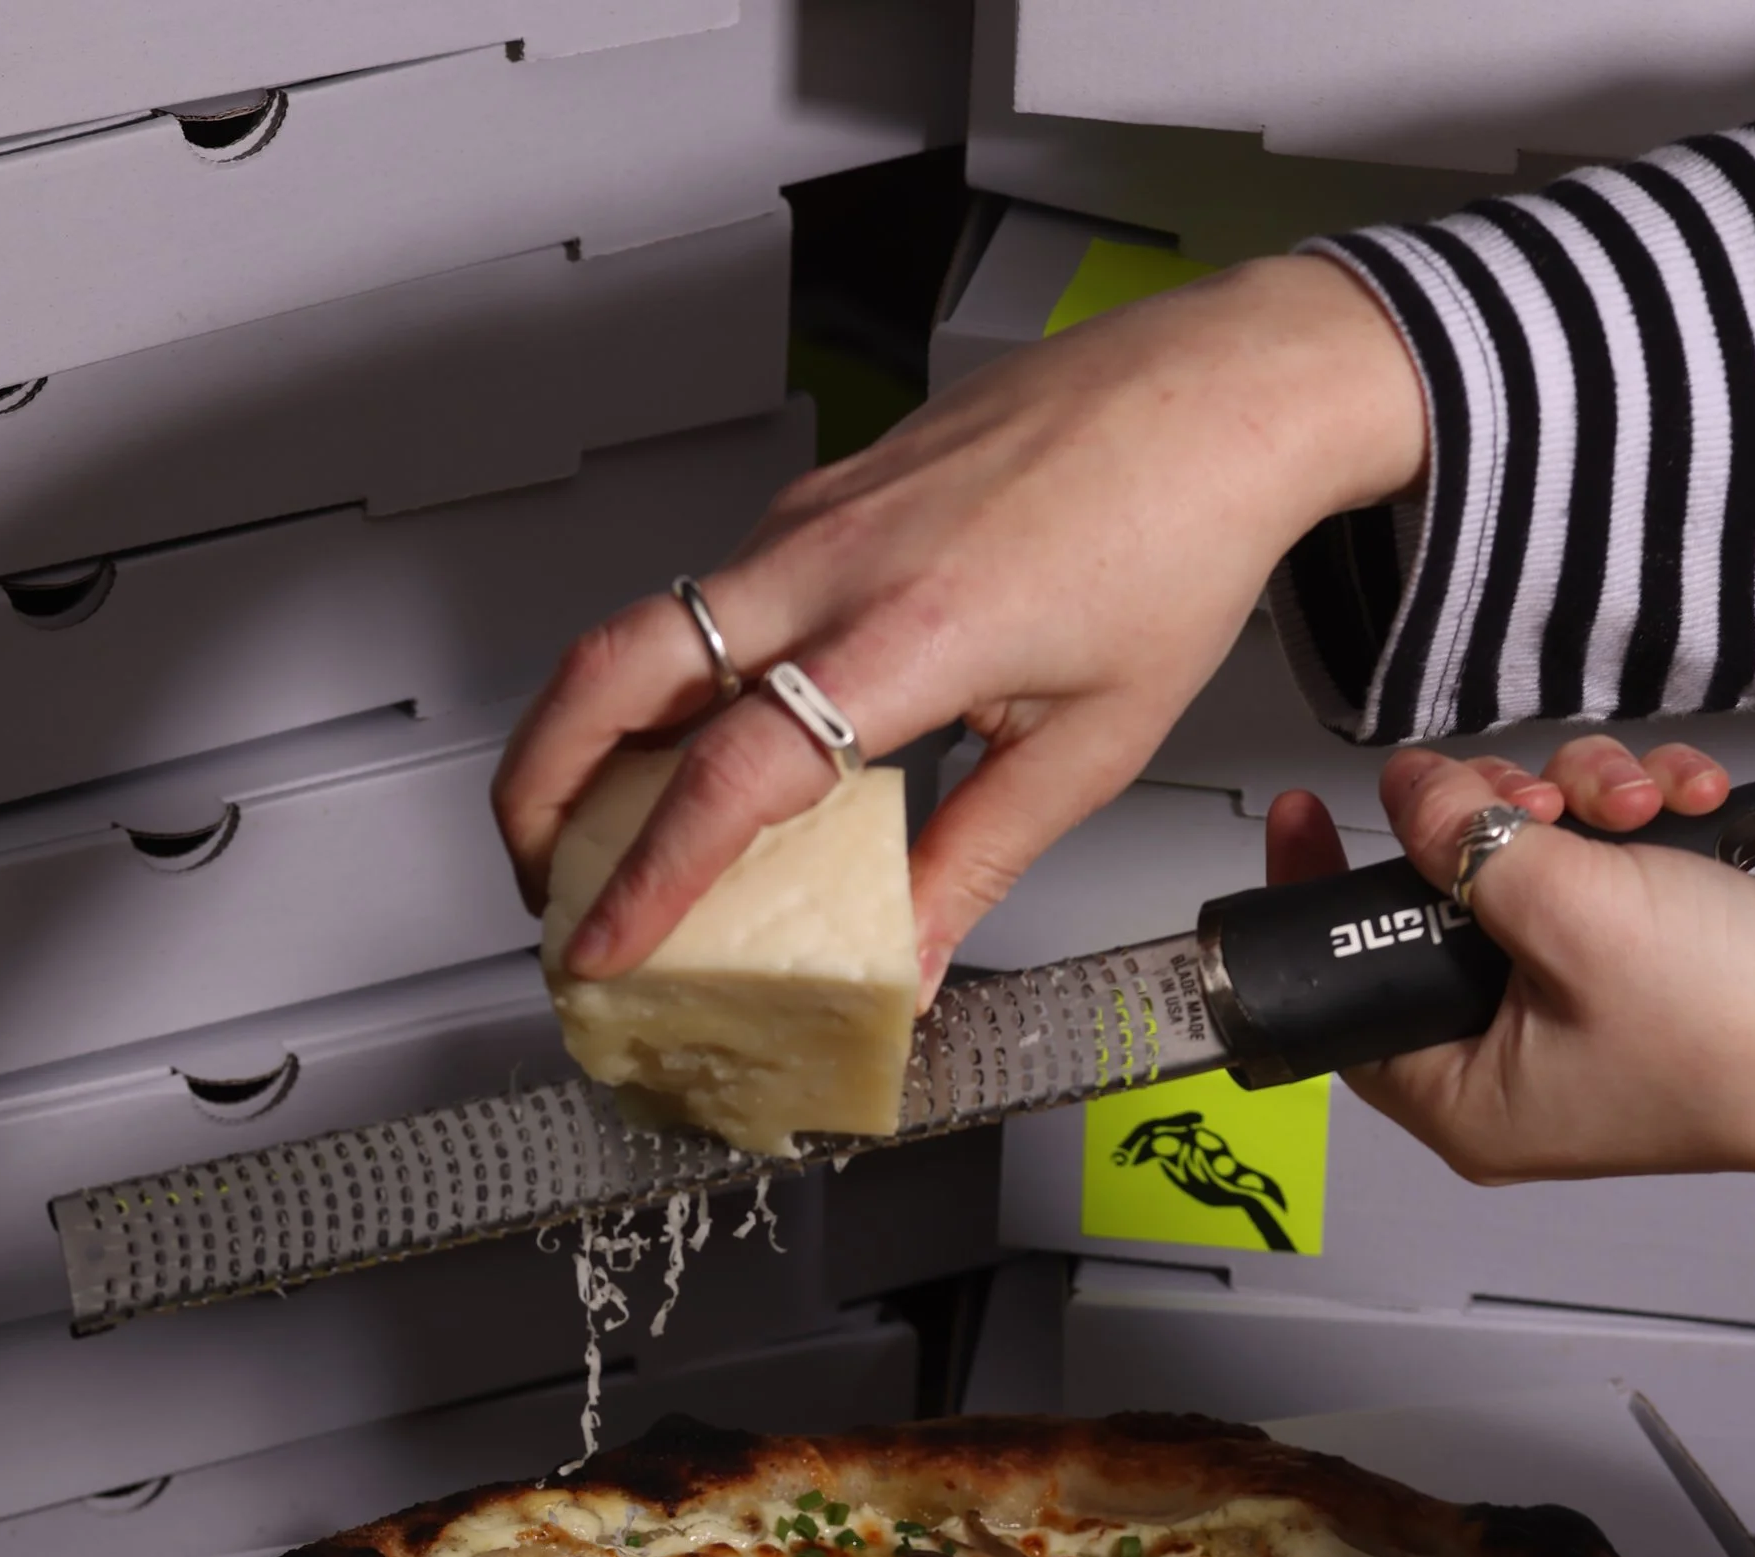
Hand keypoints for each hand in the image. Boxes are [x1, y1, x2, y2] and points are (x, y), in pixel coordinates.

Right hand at [494, 254, 1425, 1000]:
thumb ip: (978, 862)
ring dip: (590, 735)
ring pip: (643, 628)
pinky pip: (708, 600)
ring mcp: (814, 517)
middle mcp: (833, 561)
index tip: (597, 948)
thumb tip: (912, 965)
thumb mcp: (1088, 746)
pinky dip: (666, 682)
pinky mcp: (822, 497)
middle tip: (536, 881)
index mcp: (905, 635)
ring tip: (593, 832)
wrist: (1218, 393)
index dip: (644, 879)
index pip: (727, 777)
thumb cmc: (1176, 536)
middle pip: (613, 671)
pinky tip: (694, 743)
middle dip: (541, 789)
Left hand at [1271, 737, 1754, 1274]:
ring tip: (1637, 808)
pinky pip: (1616, 858)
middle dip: (1497, 819)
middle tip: (1540, 803)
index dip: (1324, 893)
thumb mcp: (1571, 916)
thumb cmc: (1740, 1034)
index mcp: (1465, 1096)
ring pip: (1539, 858)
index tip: (1304, 812)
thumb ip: (1470, 844)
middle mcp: (1520, 1059)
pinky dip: (1648, 814)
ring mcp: (1595, 1005)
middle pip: (1447, 902)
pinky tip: (1691, 806)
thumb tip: (1413, 794)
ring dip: (1585, 799)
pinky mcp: (1662, 955)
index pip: (1348, 991)